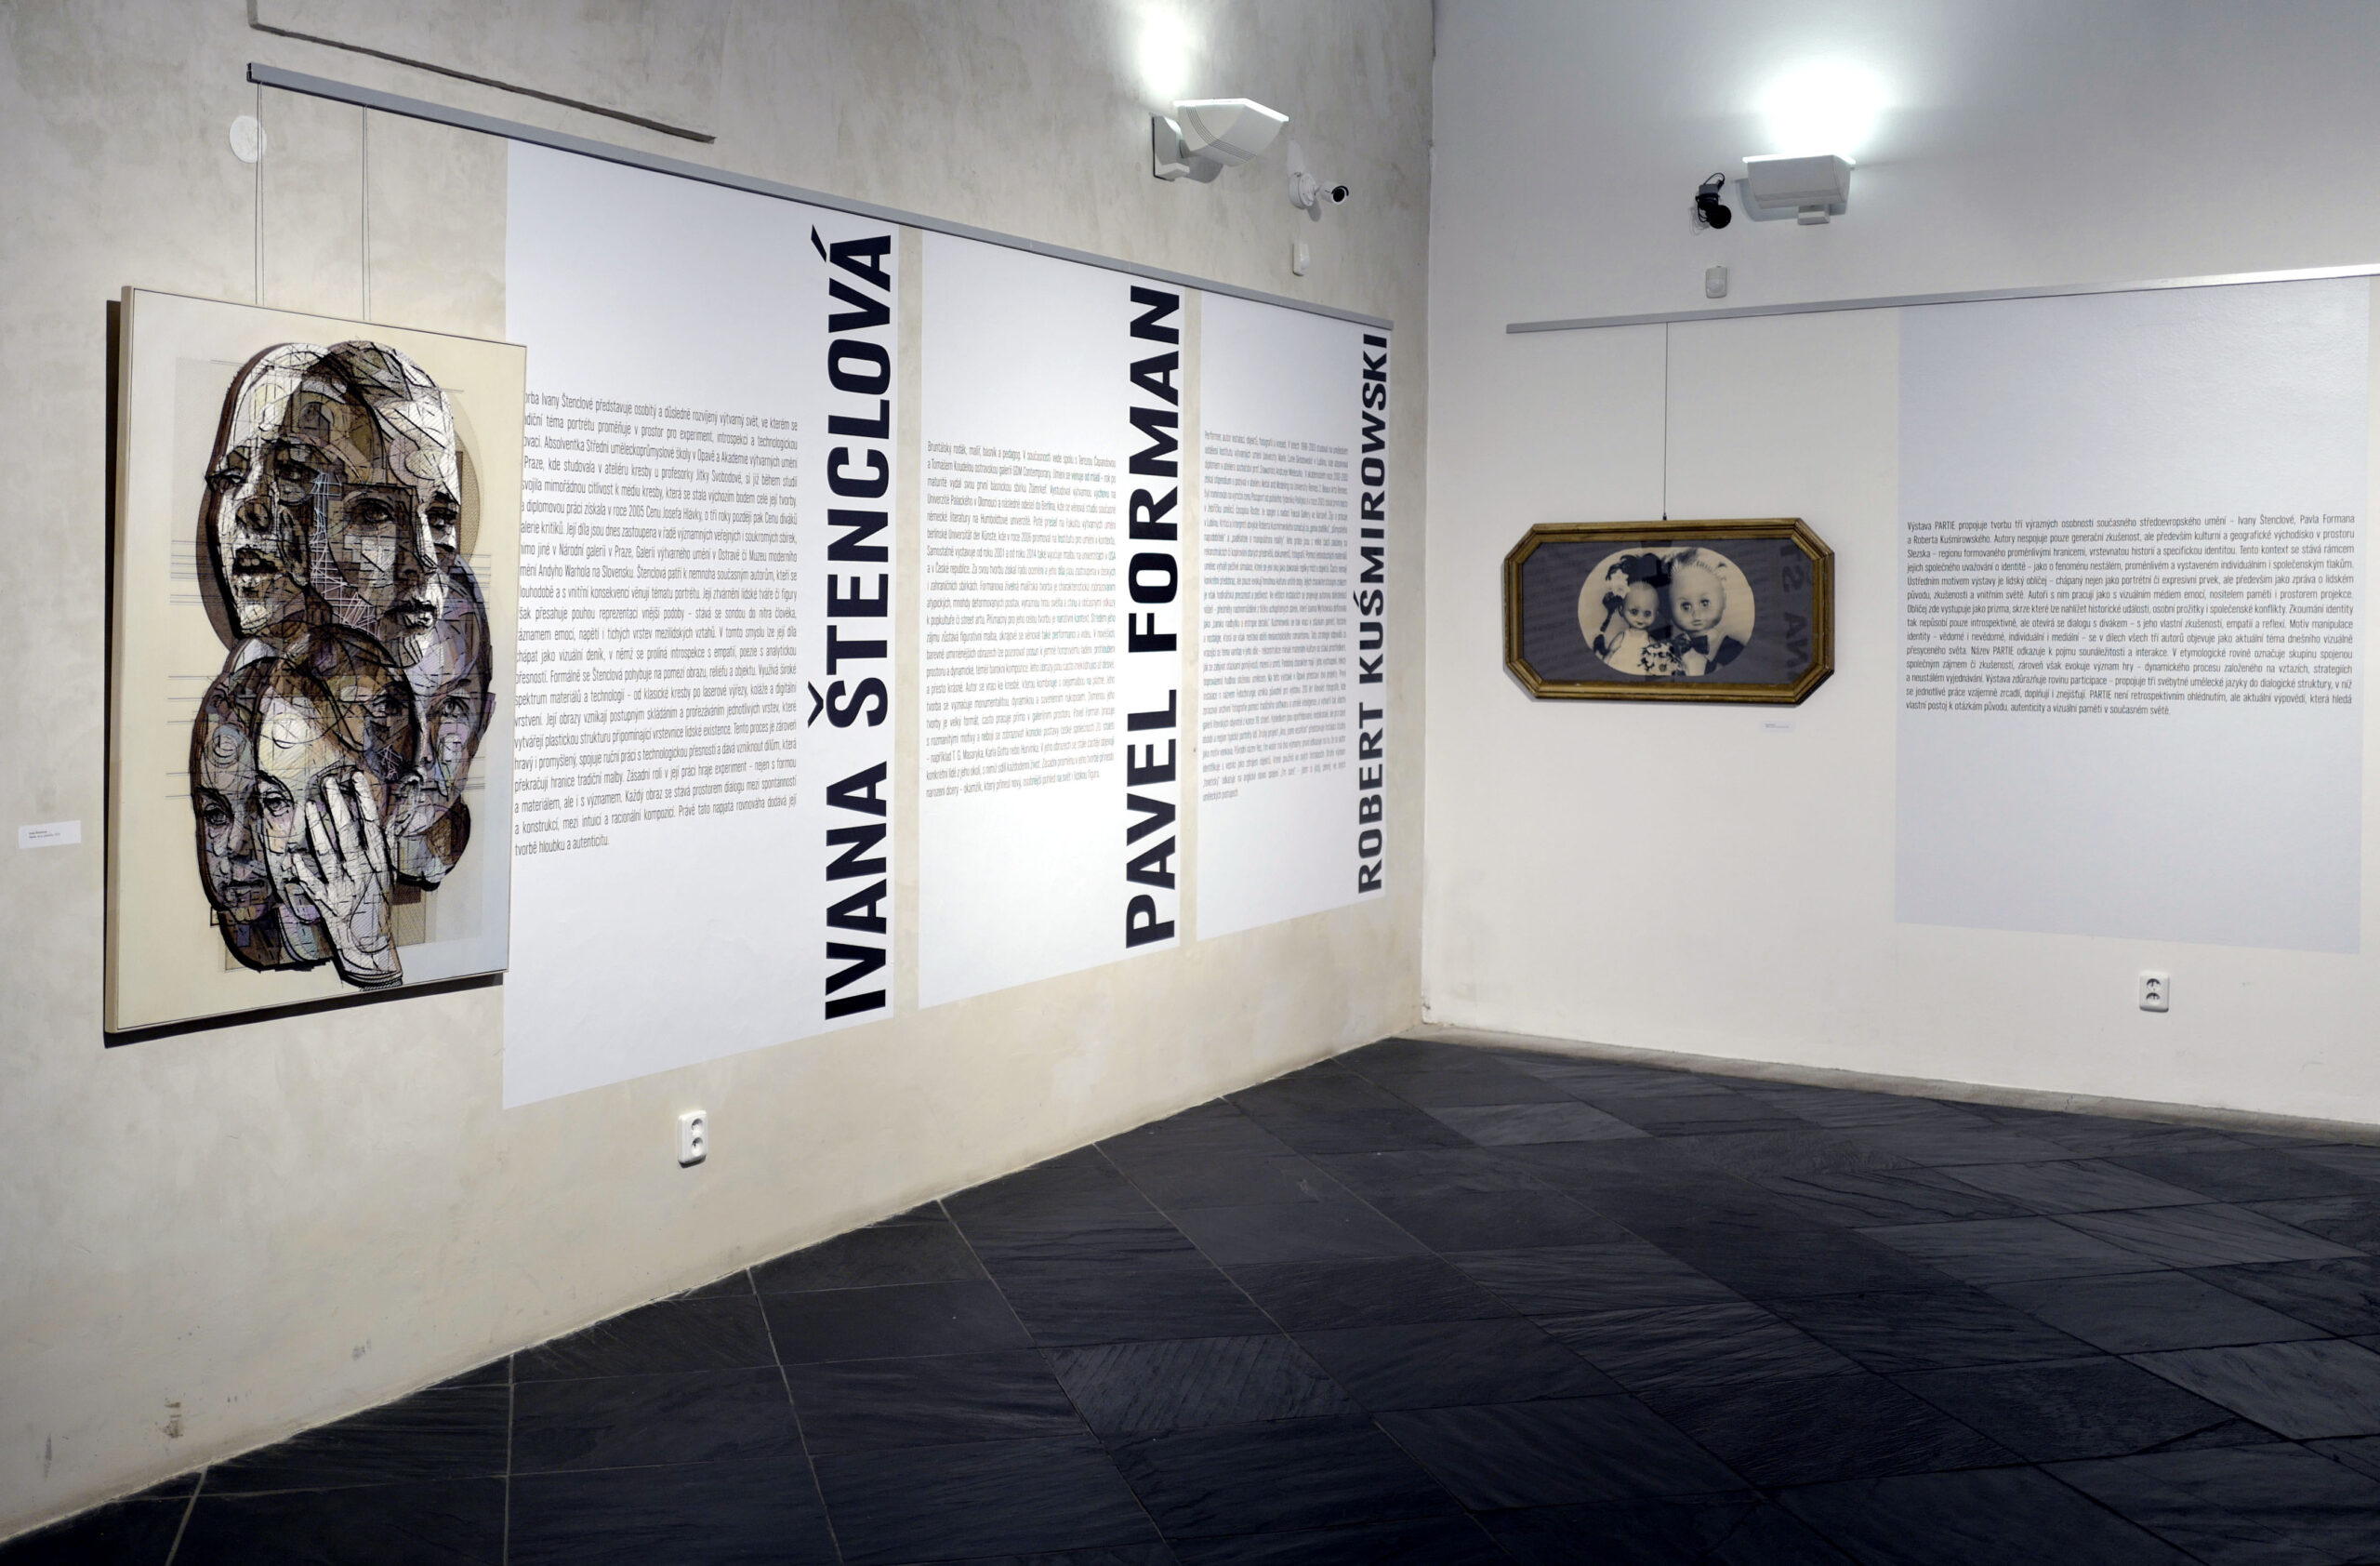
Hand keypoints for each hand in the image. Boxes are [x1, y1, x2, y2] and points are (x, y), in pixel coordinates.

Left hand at [291, 769, 402, 988]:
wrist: (370, 944)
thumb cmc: (377, 907)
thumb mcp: (387, 878)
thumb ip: (383, 850)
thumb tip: (384, 822)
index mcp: (379, 864)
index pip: (373, 826)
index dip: (365, 801)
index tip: (357, 778)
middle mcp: (363, 873)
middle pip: (349, 834)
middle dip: (340, 806)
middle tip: (330, 783)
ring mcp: (345, 888)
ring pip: (329, 854)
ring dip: (319, 830)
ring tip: (310, 806)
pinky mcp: (328, 904)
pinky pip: (313, 884)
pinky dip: (304, 871)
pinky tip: (293, 856)